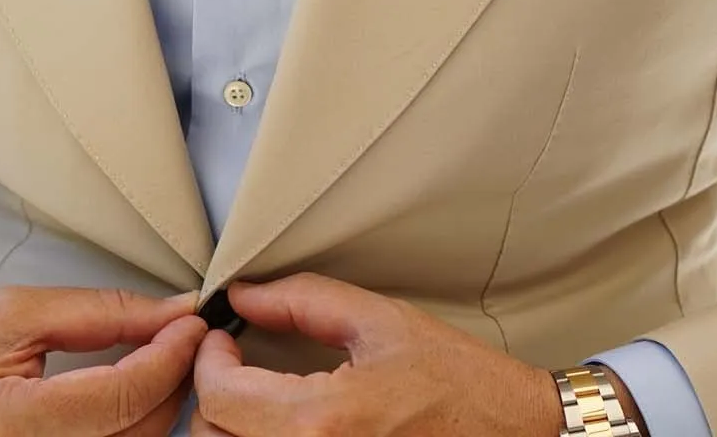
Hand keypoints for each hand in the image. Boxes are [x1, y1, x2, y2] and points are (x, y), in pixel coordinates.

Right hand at [0, 285, 206, 436]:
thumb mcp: (9, 316)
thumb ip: (97, 314)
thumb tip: (174, 312)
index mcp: (0, 425)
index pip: (120, 398)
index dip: (170, 356)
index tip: (195, 322)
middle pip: (135, 436)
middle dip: (173, 383)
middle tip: (182, 339)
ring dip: (157, 414)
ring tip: (156, 368)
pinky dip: (126, 436)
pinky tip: (126, 406)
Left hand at [192, 273, 603, 436]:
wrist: (508, 429)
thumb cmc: (457, 379)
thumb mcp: (379, 320)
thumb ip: (302, 300)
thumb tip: (244, 294)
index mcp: (322, 417)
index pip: (220, 394)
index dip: (208, 359)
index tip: (221, 339)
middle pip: (213, 436)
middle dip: (214, 394)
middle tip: (233, 364)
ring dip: (230, 426)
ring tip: (252, 395)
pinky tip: (276, 423)